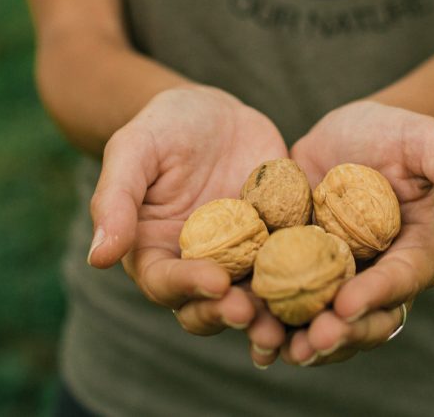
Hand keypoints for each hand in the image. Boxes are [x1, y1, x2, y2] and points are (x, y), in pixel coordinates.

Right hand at [87, 85, 287, 363]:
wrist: (214, 111)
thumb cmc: (163, 126)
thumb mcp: (134, 149)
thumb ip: (114, 200)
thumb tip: (99, 257)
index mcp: (155, 254)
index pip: (166, 283)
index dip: (189, 288)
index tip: (215, 283)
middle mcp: (198, 268)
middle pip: (211, 306)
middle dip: (233, 314)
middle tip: (256, 314)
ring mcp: (242, 261)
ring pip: (256, 301)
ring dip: (274, 317)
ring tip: (296, 321)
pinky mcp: (281, 246)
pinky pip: (296, 270)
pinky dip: (311, 284)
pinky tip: (334, 287)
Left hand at [281, 101, 433, 365]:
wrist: (344, 132)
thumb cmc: (392, 132)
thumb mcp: (425, 139)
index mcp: (417, 254)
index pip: (400, 281)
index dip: (376, 296)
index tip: (348, 304)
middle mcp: (379, 278)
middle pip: (365, 320)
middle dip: (339, 335)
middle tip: (310, 342)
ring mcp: (339, 282)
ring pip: (325, 324)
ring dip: (300, 340)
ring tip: (272, 345)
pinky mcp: (301, 276)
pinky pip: (287, 307)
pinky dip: (269, 321)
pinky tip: (245, 327)